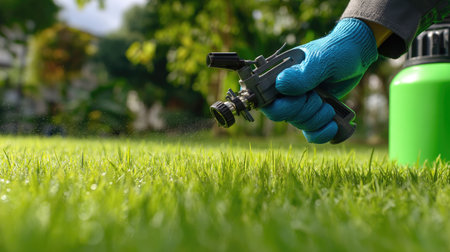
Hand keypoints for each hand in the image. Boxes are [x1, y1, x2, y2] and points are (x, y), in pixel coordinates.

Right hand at [261, 18, 377, 142]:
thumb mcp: (322, 60)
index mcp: (280, 75)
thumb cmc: (336, 50)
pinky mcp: (313, 112)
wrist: (356, 53)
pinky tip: (333, 126)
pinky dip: (321, 133)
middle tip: (320, 98)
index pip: (267, 101)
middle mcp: (286, 91)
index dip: (284, 107)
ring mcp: (299, 102)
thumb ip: (302, 74)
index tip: (303, 97)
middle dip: (306, 112)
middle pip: (284, 116)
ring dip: (318, 120)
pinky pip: (311, 133)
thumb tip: (280, 85)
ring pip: (300, 124)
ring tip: (329, 106)